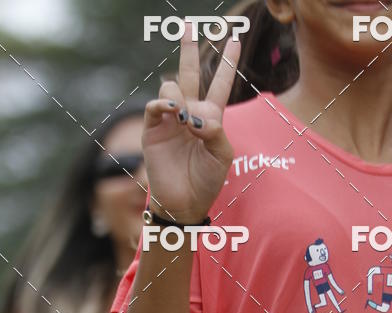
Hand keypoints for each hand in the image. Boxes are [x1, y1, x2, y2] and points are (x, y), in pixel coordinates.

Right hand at [142, 27, 240, 222]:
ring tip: (185, 120)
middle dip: (189, 49)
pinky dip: (164, 105)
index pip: (219, 84)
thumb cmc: (206, 181)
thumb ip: (216, 131)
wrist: (184, 202)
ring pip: (171, 88)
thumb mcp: (222, 155)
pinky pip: (155, 106)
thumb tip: (195, 115)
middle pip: (188, 74)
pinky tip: (174, 114)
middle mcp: (189, 113)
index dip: (226, 62)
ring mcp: (169, 120)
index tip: (234, 37)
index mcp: (210, 118)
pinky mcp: (153, 130)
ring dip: (179, 96)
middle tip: (189, 25)